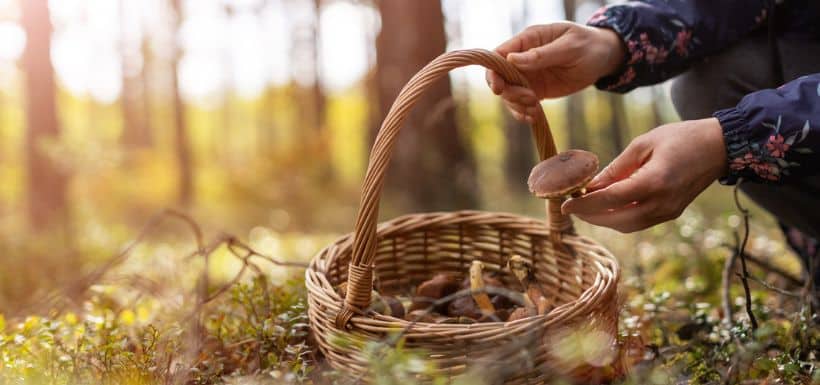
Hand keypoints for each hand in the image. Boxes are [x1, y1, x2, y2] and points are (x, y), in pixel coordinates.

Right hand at [486, 22, 624, 122]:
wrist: (602, 58)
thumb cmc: (587, 45)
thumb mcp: (569, 47)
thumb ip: (542, 54)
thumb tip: (512, 60)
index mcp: (528, 40)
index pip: (499, 55)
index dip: (494, 72)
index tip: (499, 89)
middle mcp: (522, 58)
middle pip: (499, 78)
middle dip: (509, 93)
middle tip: (530, 99)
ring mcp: (528, 76)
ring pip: (509, 94)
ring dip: (517, 105)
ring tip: (536, 109)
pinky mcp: (535, 90)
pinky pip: (520, 104)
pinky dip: (523, 113)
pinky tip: (535, 117)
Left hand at [561, 118, 727, 232]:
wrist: (719, 147)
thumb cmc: (680, 137)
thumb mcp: (643, 144)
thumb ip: (616, 168)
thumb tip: (590, 186)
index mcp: (654, 182)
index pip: (610, 200)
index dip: (585, 204)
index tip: (565, 204)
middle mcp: (662, 203)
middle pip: (617, 220)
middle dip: (590, 216)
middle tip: (571, 206)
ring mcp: (669, 212)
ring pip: (627, 225)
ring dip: (603, 220)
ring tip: (585, 207)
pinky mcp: (671, 213)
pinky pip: (639, 222)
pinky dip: (619, 218)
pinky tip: (606, 207)